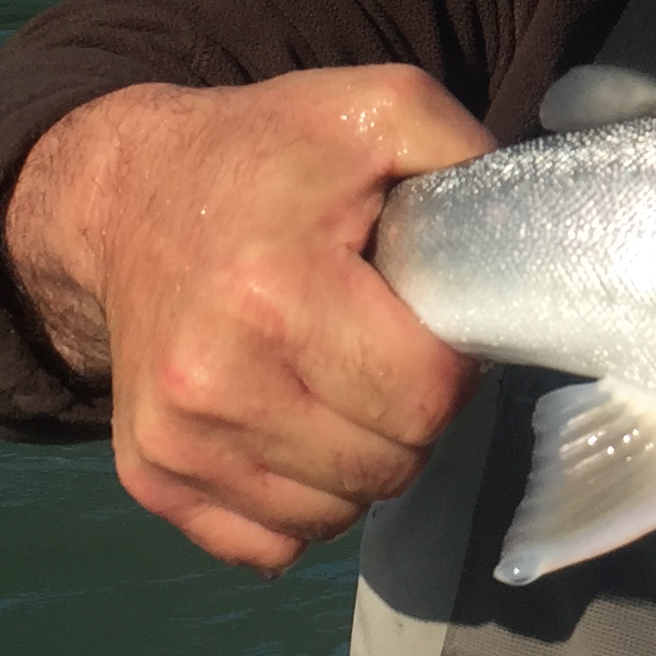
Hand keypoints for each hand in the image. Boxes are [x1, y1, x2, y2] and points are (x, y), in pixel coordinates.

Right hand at [4, 67, 494, 571]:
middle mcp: (214, 383)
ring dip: (360, 461)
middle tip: (386, 349)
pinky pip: (273, 543)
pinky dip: (301, 501)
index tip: (428, 322)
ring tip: (338, 379)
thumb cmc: (271, 155)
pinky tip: (295, 426)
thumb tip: (527, 246)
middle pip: (389, 466)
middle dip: (412, 415)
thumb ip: (467, 163)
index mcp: (276, 292)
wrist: (129, 195)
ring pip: (337, 516)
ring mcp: (176, 440)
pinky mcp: (152, 477)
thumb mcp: (382, 113)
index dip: (452, 366)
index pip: (426, 399)